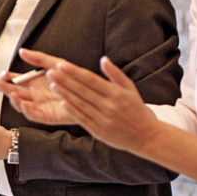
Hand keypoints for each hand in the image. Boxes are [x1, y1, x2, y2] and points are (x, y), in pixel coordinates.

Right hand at [0, 49, 77, 126]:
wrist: (90, 93)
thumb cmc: (75, 79)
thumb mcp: (55, 64)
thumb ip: (38, 58)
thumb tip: (22, 51)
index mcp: (36, 82)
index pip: (17, 80)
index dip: (8, 77)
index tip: (3, 74)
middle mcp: (36, 94)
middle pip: (15, 92)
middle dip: (5, 88)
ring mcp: (40, 105)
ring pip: (21, 104)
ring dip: (14, 100)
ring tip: (11, 93)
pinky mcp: (47, 116)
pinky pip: (33, 115)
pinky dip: (26, 110)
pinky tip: (23, 104)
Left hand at [42, 52, 160, 153]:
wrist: (146, 136)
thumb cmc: (137, 110)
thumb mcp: (130, 89)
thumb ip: (115, 74)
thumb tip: (103, 59)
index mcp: (116, 93)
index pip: (91, 79)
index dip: (74, 72)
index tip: (61, 65)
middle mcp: (110, 106)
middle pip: (83, 90)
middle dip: (65, 80)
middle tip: (50, 71)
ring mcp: (104, 119)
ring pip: (80, 104)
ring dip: (65, 93)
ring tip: (52, 84)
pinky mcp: (99, 132)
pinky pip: (83, 119)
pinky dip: (72, 111)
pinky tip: (62, 102)